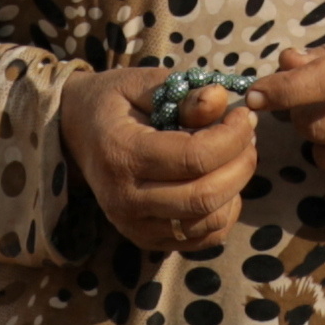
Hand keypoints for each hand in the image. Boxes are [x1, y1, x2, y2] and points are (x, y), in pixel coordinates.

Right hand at [60, 70, 258, 257]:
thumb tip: (223, 101)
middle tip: (249, 137)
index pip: (195, 157)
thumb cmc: (114, 102)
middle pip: (205, 196)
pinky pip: (203, 239)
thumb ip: (183, 92)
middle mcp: (125, 198)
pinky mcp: (147, 239)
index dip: (232, 137)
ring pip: (208, 221)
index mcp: (122, 154)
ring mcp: (134, 225)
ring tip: (237, 156)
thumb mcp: (143, 84)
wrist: (76, 132)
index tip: (244, 115)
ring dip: (237, 188)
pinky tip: (222, 184)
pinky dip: (224, 213)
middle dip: (242, 164)